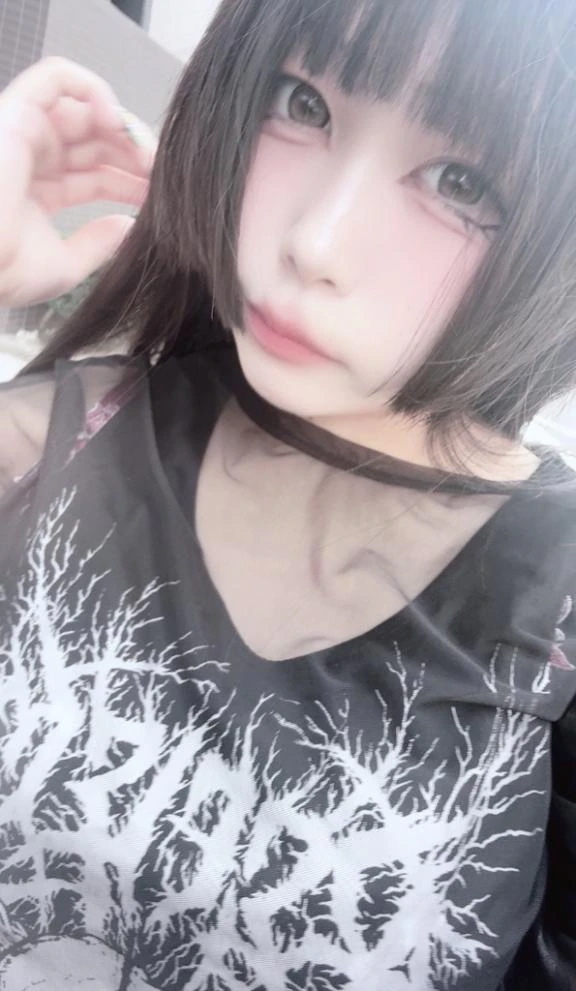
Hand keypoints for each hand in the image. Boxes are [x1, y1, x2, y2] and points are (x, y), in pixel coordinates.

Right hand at [0, 57, 156, 306]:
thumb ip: (96, 245)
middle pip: (95, 142)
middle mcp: (31, 158)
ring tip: (145, 155)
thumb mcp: (64, 267)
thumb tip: (127, 227)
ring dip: (121, 128)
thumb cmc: (7, 270)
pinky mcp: (16, 111)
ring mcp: (24, 132)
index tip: (156, 194)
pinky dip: (94, 89)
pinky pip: (58, 76)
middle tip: (159, 174)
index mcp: (39, 192)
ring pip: (83, 110)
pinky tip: (117, 122)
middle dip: (132, 154)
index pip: (94, 175)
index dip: (129, 181)